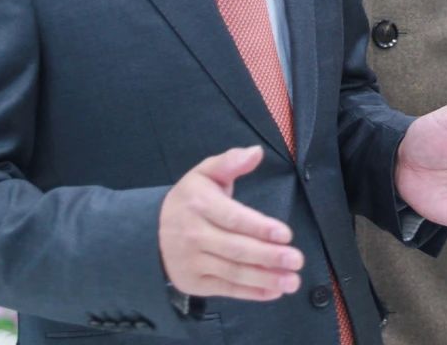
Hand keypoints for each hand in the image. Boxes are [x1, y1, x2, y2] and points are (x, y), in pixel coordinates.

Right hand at [159, 145, 303, 299]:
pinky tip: (274, 291)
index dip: (260, 227)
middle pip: (236, 249)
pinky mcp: (194, 283)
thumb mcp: (205, 173)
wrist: (150, 232)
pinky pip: (226, 289)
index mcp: (199, 205)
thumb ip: (231, 161)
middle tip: (297, 260)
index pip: (233, 218)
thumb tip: (256, 152)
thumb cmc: (190, 199)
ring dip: (265, 278)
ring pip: (233, 272)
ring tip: (293, 280)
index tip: (286, 234)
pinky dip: (252, 293)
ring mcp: (192, 262)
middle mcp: (193, 235)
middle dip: (269, 256)